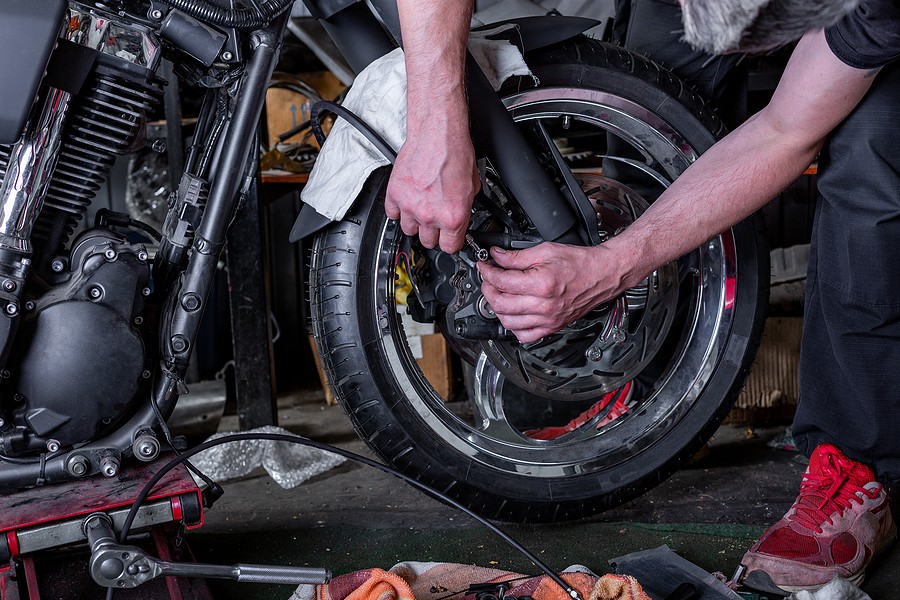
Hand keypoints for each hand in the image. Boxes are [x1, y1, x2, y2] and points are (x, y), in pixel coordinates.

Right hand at [385, 131, 479, 252]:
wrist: (437, 134)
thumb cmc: (455, 153)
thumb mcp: (473, 186)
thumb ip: (465, 207)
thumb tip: (462, 214)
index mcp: (453, 217)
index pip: (449, 247)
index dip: (450, 242)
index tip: (449, 238)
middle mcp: (430, 215)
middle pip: (427, 242)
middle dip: (433, 233)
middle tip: (435, 219)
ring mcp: (409, 206)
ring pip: (408, 230)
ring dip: (415, 222)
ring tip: (421, 208)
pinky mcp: (394, 194)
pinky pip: (392, 214)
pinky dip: (398, 209)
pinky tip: (407, 200)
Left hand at [477, 242, 628, 342]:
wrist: (602, 275)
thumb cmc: (580, 263)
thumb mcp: (546, 251)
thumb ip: (517, 256)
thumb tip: (497, 257)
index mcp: (542, 284)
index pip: (502, 281)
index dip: (487, 272)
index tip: (484, 266)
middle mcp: (544, 305)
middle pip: (500, 304)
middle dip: (488, 290)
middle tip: (488, 279)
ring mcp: (548, 320)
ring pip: (508, 322)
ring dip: (497, 308)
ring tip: (498, 294)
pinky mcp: (552, 327)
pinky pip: (525, 336)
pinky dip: (513, 327)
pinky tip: (512, 313)